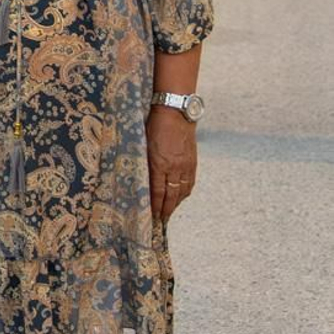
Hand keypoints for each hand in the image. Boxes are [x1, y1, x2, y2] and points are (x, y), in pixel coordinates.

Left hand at [147, 107, 197, 221]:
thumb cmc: (153, 124)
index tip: (151, 216)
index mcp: (159, 162)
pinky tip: (180, 197)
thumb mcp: (143, 143)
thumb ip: (144, 161)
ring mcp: (185, 165)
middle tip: (160, 221)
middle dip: (165, 210)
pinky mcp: (192, 162)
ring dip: (175, 203)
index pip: (157, 191)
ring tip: (168, 212)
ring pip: (181, 191)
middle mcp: (174, 167)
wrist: (176, 112)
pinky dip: (184, 193)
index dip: (155, 205)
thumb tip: (141, 178)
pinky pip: (189, 183)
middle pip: (171, 195)